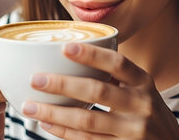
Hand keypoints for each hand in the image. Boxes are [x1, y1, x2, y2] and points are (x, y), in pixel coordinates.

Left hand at [21, 43, 178, 138]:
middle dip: (63, 84)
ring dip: (55, 114)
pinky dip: (64, 133)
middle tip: (36, 79)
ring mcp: (134, 131)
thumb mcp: (143, 91)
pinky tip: (47, 125)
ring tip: (30, 107)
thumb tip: (72, 54)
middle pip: (98, 91)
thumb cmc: (148, 114)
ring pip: (87, 121)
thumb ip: (117, 77)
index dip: (92, 55)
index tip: (65, 47)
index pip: (118, 63)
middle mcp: (142, 105)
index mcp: (144, 82)